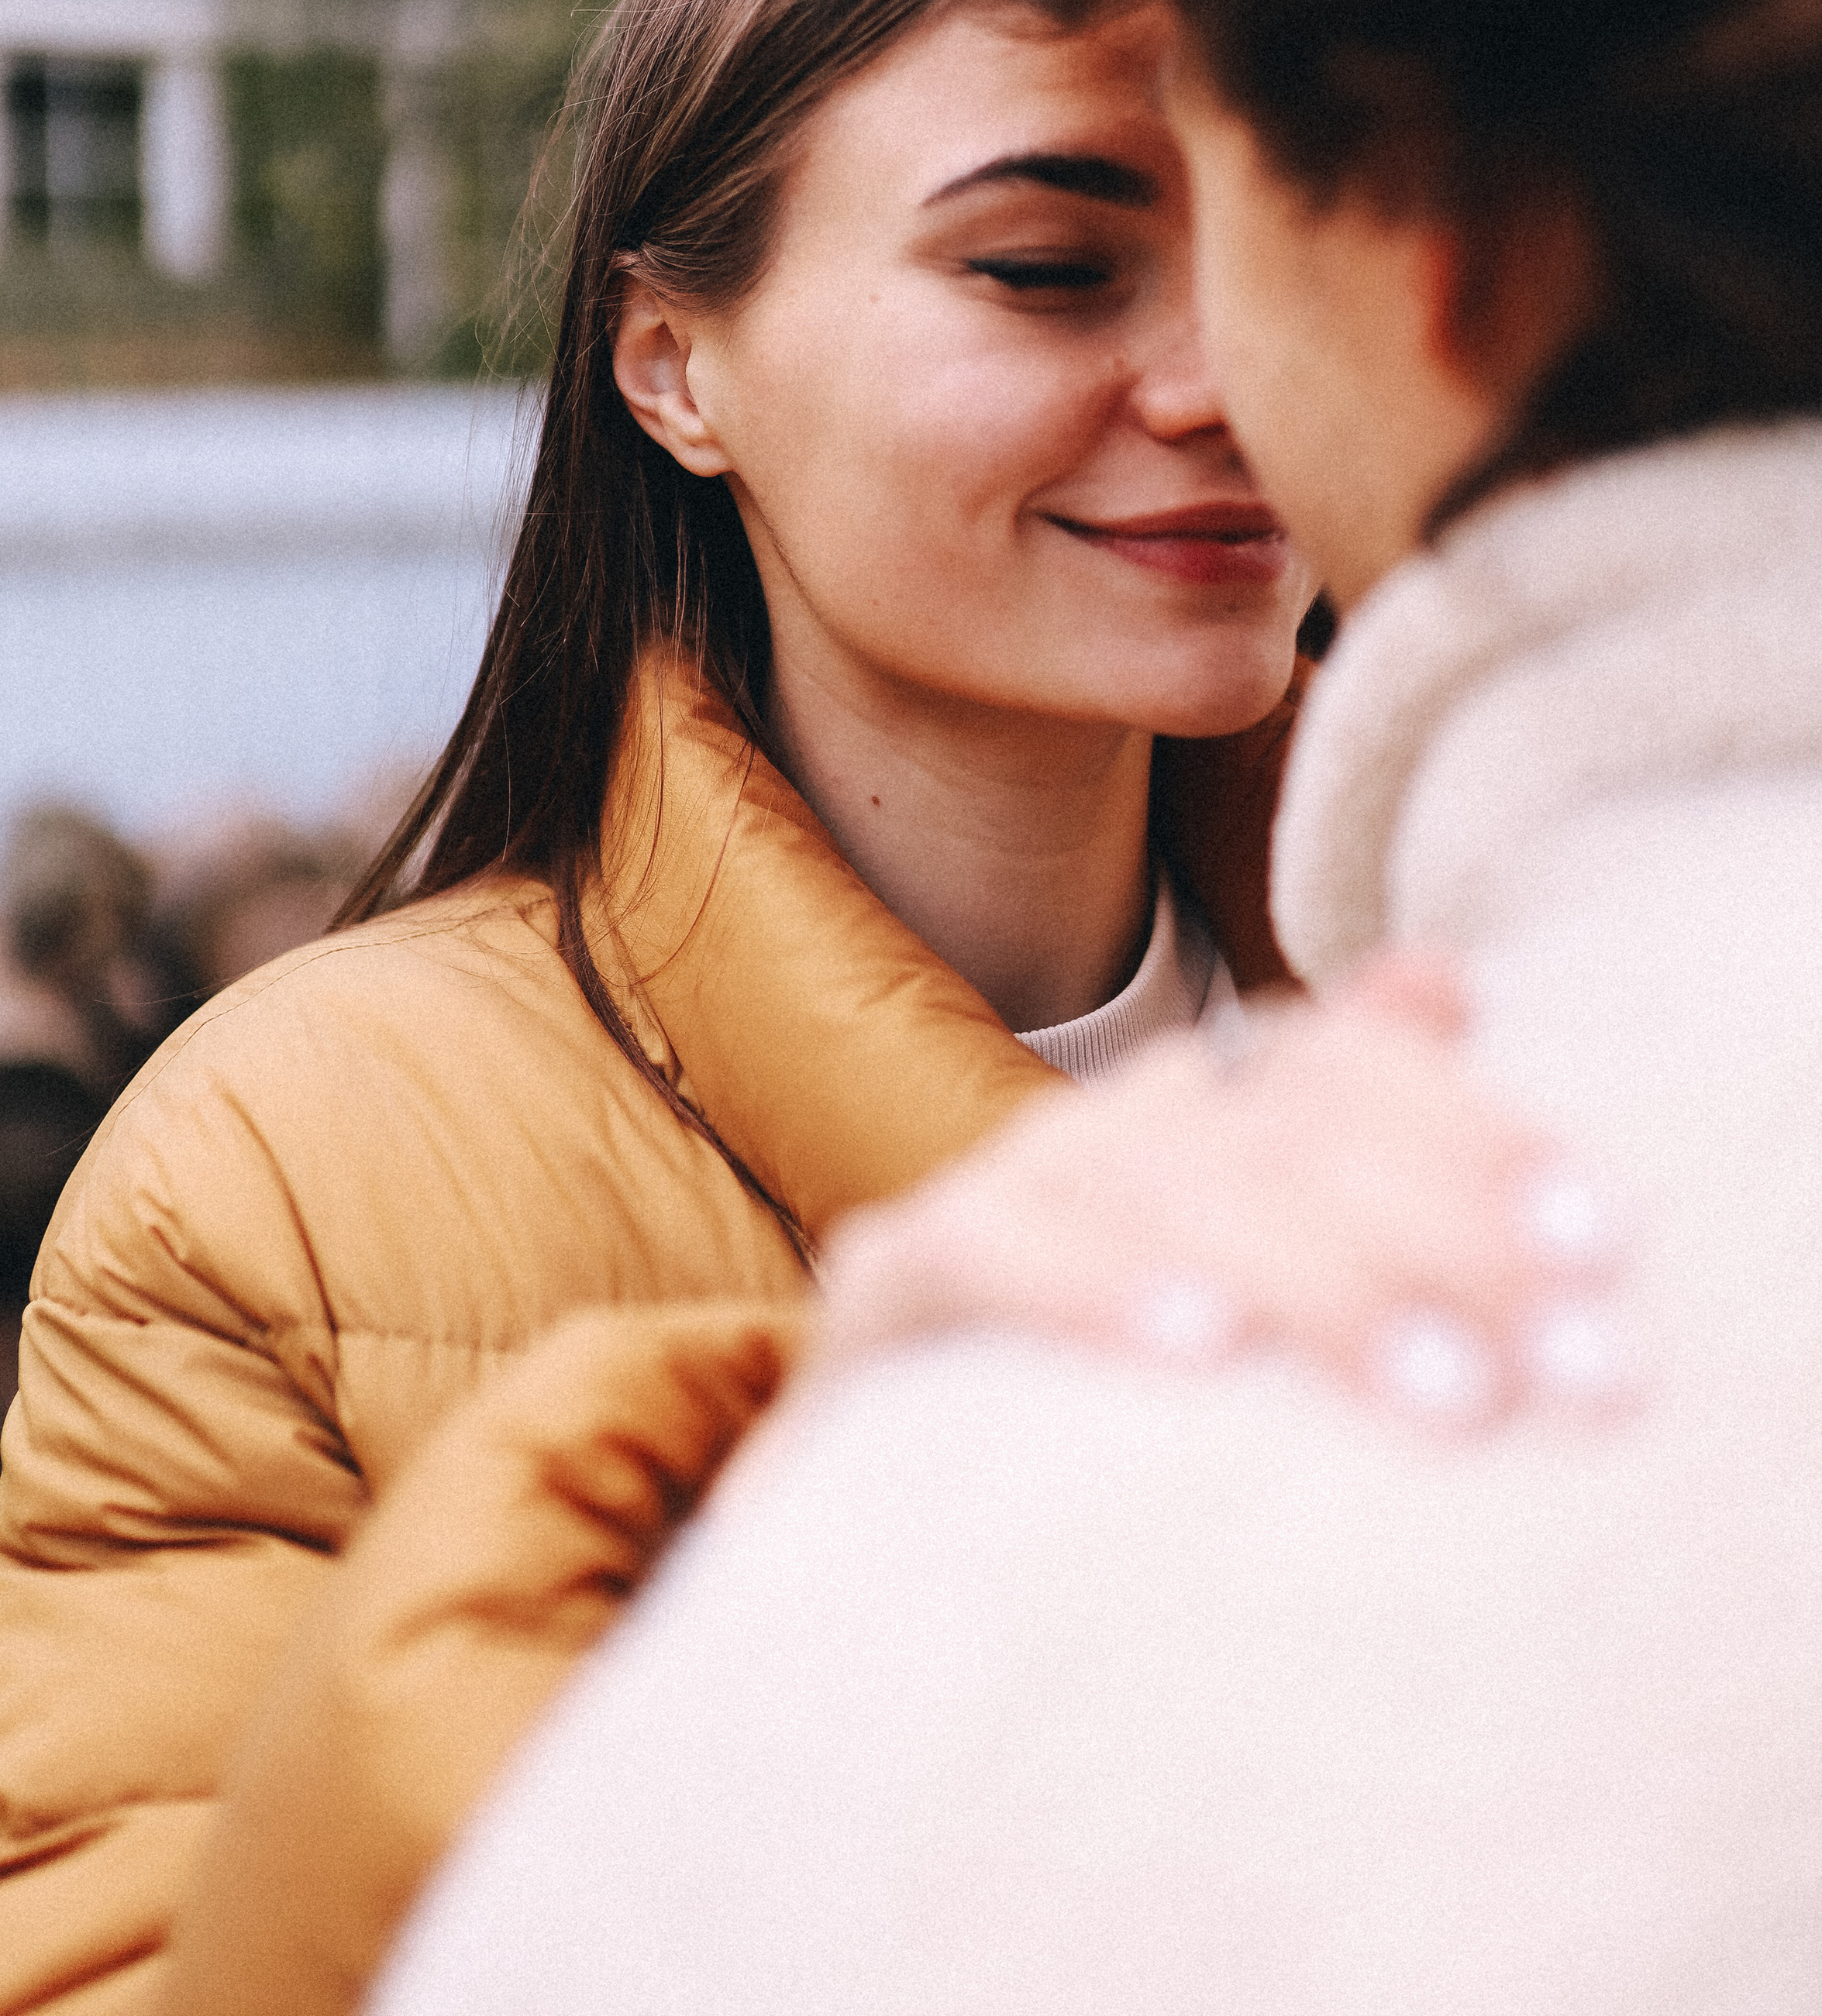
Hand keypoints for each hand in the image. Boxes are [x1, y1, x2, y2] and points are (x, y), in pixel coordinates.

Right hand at [815, 955, 1637, 1430]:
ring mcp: (1005, 1190)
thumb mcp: (1261, 1285)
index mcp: (1215, 1113)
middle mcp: (1117, 1125)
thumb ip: (1359, 1133)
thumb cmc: (1131, 1412)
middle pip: (1282, 1126)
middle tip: (1554, 1370)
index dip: (1476, 1130)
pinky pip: (991, 1254)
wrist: (904, 1516)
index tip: (1598, 1244)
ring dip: (1313, 1282)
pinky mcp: (899, 1276)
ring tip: (1439, 1394)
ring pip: (1164, 1183)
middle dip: (1438, 1240)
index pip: (1347, 1063)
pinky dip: (1096, 1290)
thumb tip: (1441, 981)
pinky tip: (1198, 1352)